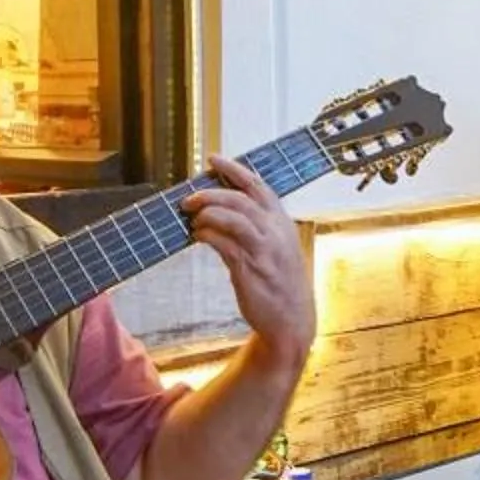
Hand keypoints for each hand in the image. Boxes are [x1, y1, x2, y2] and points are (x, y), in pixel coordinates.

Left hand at [182, 153, 313, 366]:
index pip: (258, 185)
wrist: (291, 321)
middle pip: (240, 198)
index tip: (213, 159)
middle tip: (188, 199)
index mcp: (282, 222)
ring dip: (206, 213)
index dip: (234, 169)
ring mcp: (264, 249)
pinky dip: (207, 235)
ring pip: (232, 216)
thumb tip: (222, 208)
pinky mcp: (250, 268)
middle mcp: (275, 231)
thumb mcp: (277, 247)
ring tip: (192, 219)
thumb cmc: (279, 283)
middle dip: (210, 193)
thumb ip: (257, 227)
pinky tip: (197, 236)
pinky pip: (223, 243)